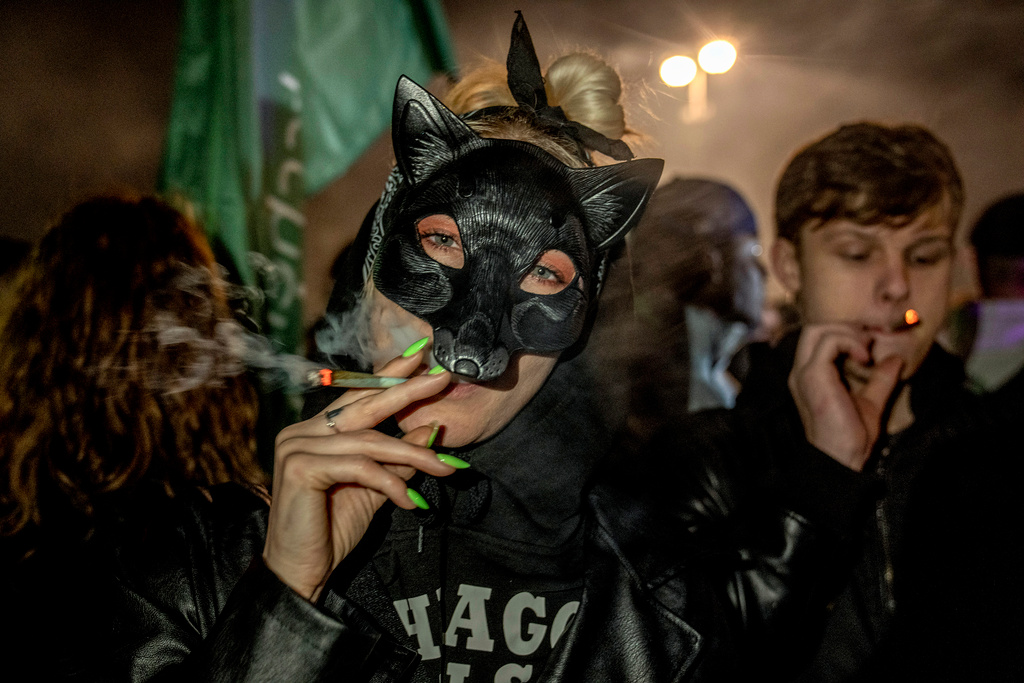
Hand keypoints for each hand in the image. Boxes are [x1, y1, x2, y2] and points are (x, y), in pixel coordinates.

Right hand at [263, 351, 454, 600]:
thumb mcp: (376, 488)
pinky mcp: (300, 468)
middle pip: (364, 406)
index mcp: (316, 431)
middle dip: (407, 390)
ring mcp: (297, 447)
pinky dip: (390, 482)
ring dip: (413, 454)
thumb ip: (398, 459)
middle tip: (442, 377)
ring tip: (445, 467)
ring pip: (369, 441)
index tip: (421, 356)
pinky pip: (360, 467)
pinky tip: (410, 499)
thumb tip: (431, 428)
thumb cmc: (332, 530)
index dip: (389, 374)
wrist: (301, 571)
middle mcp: (302, 432)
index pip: (358, 396)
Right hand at [788, 324, 902, 470]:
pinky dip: (850, 342)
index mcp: (811, 376)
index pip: (820, 338)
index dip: (846, 333)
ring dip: (848, 333)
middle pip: (815, 328)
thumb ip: (880, 379)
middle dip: (845, 328)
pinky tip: (864, 358)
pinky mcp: (813, 375)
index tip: (872, 344)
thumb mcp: (871, 402)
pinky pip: (829, 342)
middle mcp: (802, 371)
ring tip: (866, 351)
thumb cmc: (852, 439)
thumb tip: (895, 359)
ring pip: (818, 329)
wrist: (841, 459)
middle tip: (868, 344)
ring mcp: (804, 372)